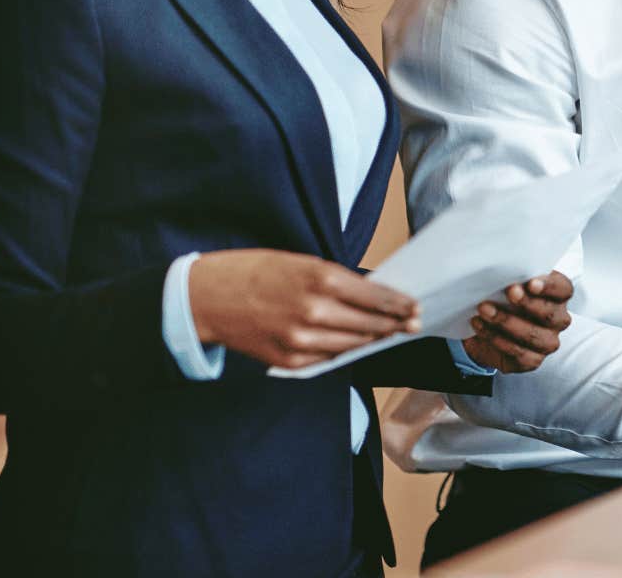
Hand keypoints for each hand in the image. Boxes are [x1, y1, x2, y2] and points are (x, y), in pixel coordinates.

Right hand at [187, 249, 419, 370]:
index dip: (399, 304)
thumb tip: (370, 294)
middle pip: (369, 324)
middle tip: (412, 323)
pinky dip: (342, 351)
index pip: (375, 297)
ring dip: (373, 339)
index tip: (414, 306)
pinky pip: (327, 359)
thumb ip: (335, 279)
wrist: (207, 297)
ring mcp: (301, 340)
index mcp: (320, 278)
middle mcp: (314, 311)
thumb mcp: (300, 261)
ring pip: (352, 345)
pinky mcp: (288, 360)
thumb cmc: (255, 272)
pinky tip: (353, 345)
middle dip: (394, 324)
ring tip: (388, 334)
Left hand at [462, 271, 574, 372]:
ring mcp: (547, 342)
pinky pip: (518, 353)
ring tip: (484, 309)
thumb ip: (514, 278)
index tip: (531, 283)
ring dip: (506, 322)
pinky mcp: (532, 360)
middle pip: (550, 314)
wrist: (485, 329)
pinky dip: (496, 339)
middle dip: (528, 303)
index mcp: (558, 297)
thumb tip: (503, 272)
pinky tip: (480, 326)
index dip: (550, 287)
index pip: (563, 289)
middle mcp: (558, 320)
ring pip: (533, 335)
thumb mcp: (508, 284)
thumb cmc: (502, 300)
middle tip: (508, 292)